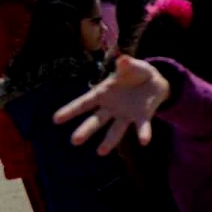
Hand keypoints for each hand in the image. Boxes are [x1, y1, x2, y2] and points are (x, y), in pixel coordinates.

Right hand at [52, 56, 169, 155]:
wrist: (156, 80)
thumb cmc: (137, 72)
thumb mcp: (132, 66)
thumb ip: (126, 65)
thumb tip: (122, 59)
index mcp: (103, 93)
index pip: (84, 103)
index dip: (71, 110)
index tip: (55, 119)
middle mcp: (111, 107)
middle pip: (96, 120)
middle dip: (86, 130)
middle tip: (74, 141)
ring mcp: (125, 114)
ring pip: (115, 129)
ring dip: (110, 141)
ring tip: (101, 152)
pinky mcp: (142, 117)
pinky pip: (142, 127)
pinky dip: (143, 134)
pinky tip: (145, 141)